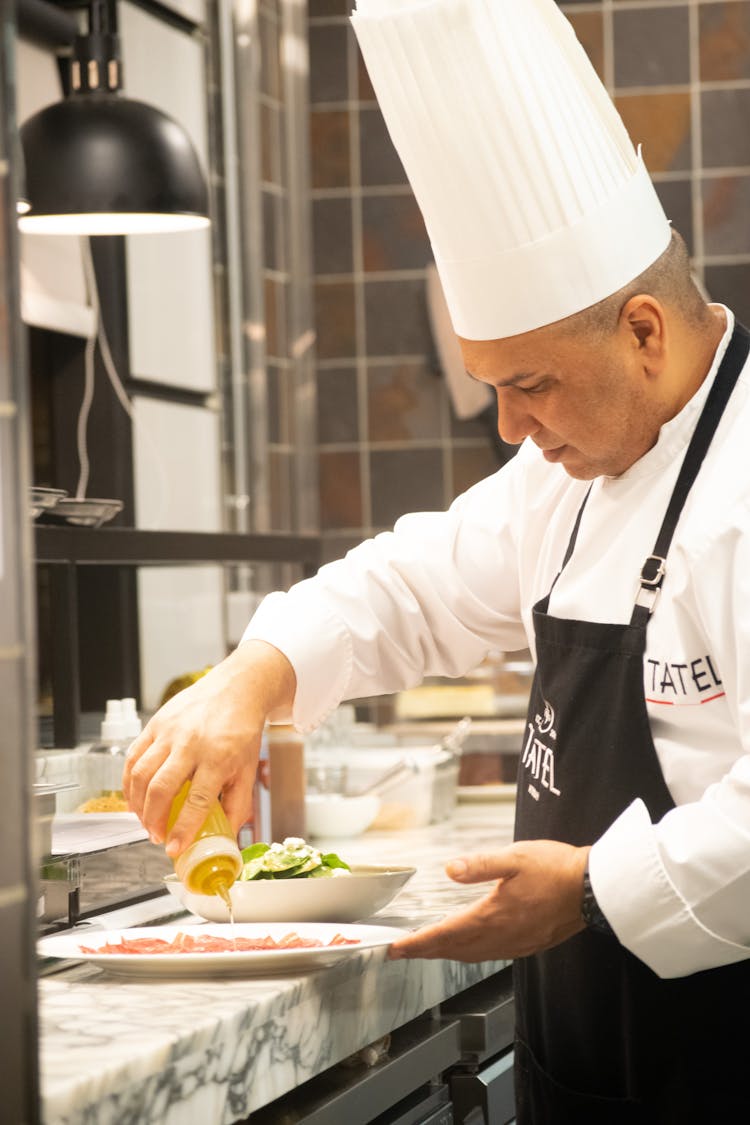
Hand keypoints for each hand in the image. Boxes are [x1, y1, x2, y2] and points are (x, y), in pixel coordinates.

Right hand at [122, 640, 295, 856]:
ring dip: (138, 804)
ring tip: (145, 822)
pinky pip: (133, 756)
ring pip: (141, 774)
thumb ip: (238, 805)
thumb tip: (227, 838)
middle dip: (154, 820)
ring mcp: (170, 732)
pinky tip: (133, 798)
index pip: (197, 801)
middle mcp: (191, 744)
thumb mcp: (247, 769)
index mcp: (218, 758)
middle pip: (161, 789)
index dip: (183, 829)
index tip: (173, 849)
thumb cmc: (242, 730)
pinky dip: (128, 782)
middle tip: (156, 837)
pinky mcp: (155, 723)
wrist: (237, 689)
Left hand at [388, 840, 589, 962]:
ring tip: (427, 949)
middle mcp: (503, 936)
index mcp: (494, 916)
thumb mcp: (515, 857)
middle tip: (402, 952)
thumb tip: (449, 870)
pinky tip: (468, 946)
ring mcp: (517, 944)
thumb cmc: (557, 869)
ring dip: (446, 953)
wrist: (594, 889)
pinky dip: (469, 953)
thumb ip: (480, 865)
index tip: (395, 949)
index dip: (417, 944)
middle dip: (426, 951)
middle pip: (455, 950)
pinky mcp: (529, 944)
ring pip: (472, 955)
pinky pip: (490, 954)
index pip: (446, 934)